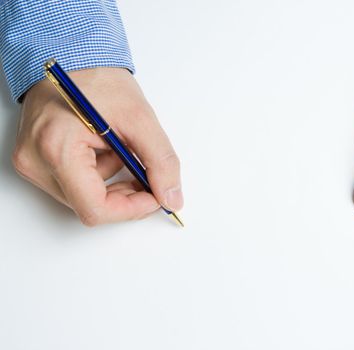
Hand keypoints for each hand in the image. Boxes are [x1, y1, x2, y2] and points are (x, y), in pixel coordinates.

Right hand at [12, 68, 182, 225]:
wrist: (73, 59)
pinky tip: (104, 149)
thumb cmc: (98, 80)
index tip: (154, 197)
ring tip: (118, 149)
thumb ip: (161, 162)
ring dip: (112, 182)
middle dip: (124, 194)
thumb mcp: (140, 119)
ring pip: (84, 198)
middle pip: (90, 206)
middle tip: (146, 173)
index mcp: (57, 148)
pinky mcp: (35, 161)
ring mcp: (31, 162)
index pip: (95, 208)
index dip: (131, 210)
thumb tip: (171, 197)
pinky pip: (74, 185)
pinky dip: (98, 174)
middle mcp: (36, 161)